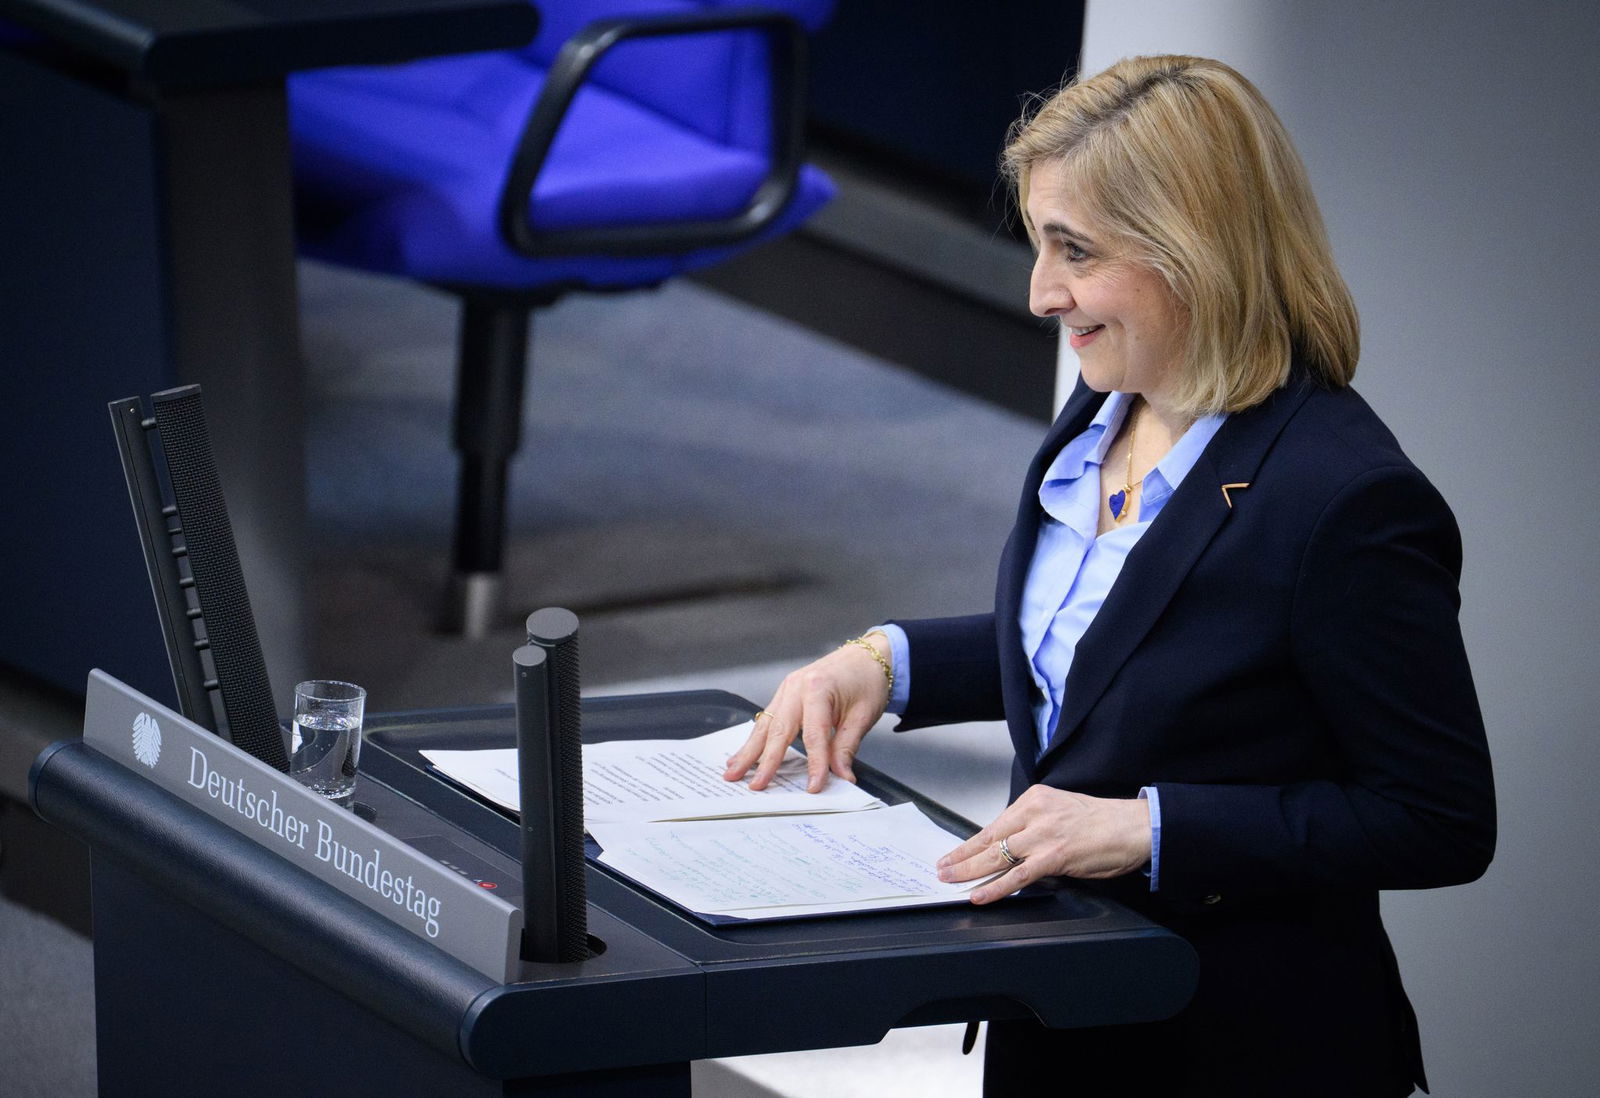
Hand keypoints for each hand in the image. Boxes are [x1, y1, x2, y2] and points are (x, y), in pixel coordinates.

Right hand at [721, 633, 892, 791]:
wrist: (868, 656)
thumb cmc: (867, 680)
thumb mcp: (863, 716)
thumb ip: (846, 748)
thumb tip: (840, 776)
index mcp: (818, 689)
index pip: (813, 736)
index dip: (814, 764)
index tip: (813, 788)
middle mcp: (796, 687)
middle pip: (777, 730)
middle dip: (764, 761)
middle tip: (754, 786)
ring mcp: (787, 689)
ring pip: (765, 725)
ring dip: (749, 751)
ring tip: (733, 772)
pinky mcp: (785, 693)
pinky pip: (767, 719)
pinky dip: (756, 739)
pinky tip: (744, 753)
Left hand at [937, 785, 1151, 904]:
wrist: (1133, 827)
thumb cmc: (1102, 822)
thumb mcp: (1060, 812)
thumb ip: (1034, 826)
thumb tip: (1010, 848)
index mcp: (1034, 799)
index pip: (994, 824)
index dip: (970, 842)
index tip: (953, 852)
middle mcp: (1035, 812)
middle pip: (988, 837)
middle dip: (961, 855)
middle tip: (942, 867)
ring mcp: (1043, 834)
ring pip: (997, 854)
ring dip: (969, 869)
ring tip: (951, 879)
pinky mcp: (1054, 855)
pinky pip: (1018, 875)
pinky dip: (995, 887)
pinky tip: (980, 894)